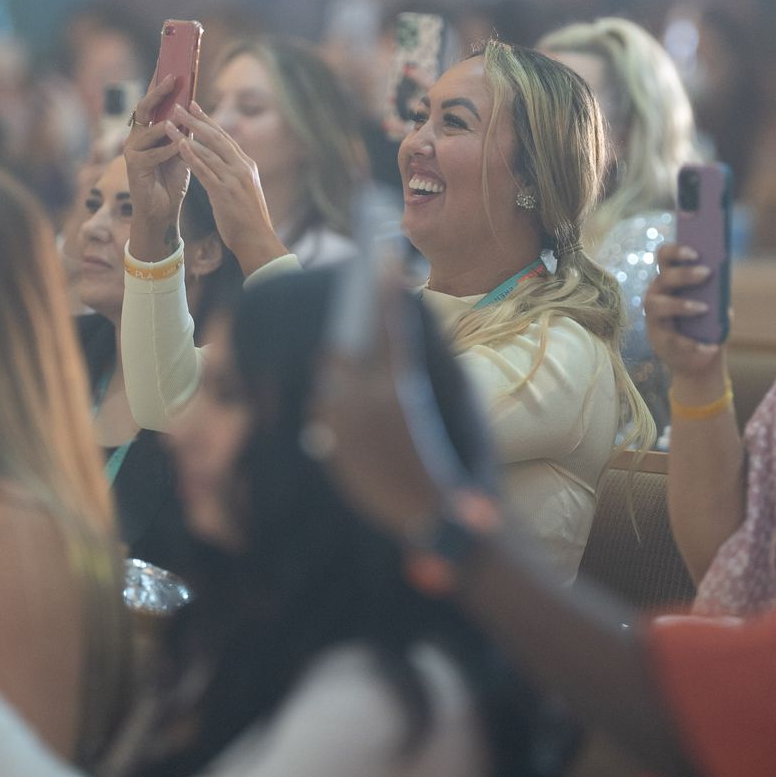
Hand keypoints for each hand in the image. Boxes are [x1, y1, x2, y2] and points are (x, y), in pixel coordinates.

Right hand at [123, 77, 190, 260]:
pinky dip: (167, 150)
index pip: (153, 100)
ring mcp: (133, 151)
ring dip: (166, 124)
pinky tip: (178, 147)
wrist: (163, 208)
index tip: (168, 60)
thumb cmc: (172, 176)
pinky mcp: (134, 167)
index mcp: (148, 128)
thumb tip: (194, 103)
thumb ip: (183, 128)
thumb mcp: (182, 147)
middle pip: (145, 107)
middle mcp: (136, 136)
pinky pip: (152, 154)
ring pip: (147, 129)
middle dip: (159, 91)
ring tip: (179, 116)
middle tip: (173, 77)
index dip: (158, 81)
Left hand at [166, 104, 287, 272]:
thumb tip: (223, 164)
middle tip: (180, 105)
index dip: (209, 121)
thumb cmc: (248, 219)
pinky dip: (191, 156)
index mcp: (246, 165)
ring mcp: (233, 179)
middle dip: (197, 120)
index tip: (195, 107)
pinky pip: (204, 170)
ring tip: (169, 123)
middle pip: (216, 137)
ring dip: (187, 134)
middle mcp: (241, 167)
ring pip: (207, 150)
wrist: (256, 240)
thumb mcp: (244, 190)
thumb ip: (234, 174)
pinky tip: (179, 146)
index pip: (225, 137)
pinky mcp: (224, 192)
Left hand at [312, 270, 446, 542]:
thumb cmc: (449, 462)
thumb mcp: (443, 408)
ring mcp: (342, 425)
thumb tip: (397, 343)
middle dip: (353, 329)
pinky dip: (337, 396)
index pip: (388, 325)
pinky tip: (349, 397)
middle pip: (345, 345)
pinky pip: (326, 405)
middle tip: (356, 302)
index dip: (385, 289)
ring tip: (353, 353)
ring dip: (343, 366)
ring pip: (331, 375)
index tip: (382, 257)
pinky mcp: (332, 444)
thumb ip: (415, 371)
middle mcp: (363, 403)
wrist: (429, 519)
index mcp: (397, 390)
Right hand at [644, 245, 727, 390]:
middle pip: (663, 278)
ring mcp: (654, 318)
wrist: (701, 358)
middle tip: (707, 273)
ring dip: (681, 304)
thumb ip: (714, 290)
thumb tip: (720, 280)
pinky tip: (712, 346)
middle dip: (684, 274)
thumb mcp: (713, 303)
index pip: (664, 255)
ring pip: (657, 305)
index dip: (676, 250)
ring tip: (705, 308)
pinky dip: (695, 344)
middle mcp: (656, 294)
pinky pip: (674, 341)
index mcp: (669, 278)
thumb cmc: (707, 322)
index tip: (696, 252)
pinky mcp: (659, 342)